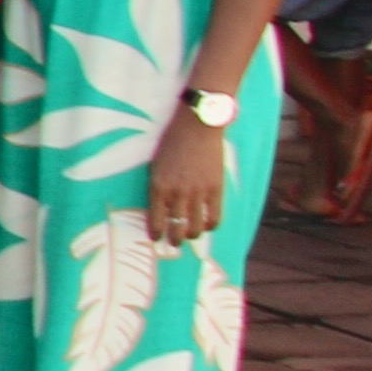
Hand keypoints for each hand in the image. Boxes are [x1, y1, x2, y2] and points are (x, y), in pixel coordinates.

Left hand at [148, 106, 230, 247]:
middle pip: (175, 228)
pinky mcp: (216, 189)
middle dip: (174, 239)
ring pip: (194, 227)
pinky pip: (214, 217)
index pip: (156, 219)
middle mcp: (176, 193)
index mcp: (158, 186)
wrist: (197, 126)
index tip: (156, 237)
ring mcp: (198, 192)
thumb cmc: (172, 142)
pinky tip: (206, 225)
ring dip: (191, 235)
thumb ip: (158, 186)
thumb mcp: (156, 164)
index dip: (156, 232)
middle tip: (173, 243)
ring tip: (189, 236)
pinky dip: (210, 225)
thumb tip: (161, 206)